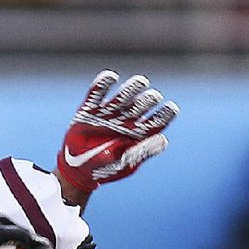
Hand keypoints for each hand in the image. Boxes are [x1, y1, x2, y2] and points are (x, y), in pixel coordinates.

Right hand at [57, 69, 178, 191]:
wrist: (76, 170)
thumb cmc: (103, 170)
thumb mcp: (124, 164)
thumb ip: (142, 152)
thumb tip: (164, 140)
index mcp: (137, 135)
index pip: (156, 122)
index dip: (165, 114)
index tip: (172, 108)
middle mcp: (125, 120)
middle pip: (141, 105)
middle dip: (148, 100)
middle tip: (153, 97)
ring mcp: (107, 113)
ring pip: (123, 96)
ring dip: (132, 88)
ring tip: (142, 82)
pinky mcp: (89, 109)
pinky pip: (96, 92)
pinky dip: (103, 84)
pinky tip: (111, 77)